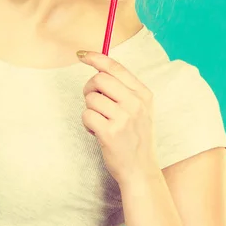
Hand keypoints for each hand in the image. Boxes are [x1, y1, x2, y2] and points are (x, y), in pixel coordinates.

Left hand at [78, 51, 159, 186]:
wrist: (140, 169)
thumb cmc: (135, 138)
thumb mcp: (140, 110)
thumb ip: (124, 90)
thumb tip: (99, 69)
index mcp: (144, 94)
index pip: (116, 67)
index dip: (96, 58)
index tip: (82, 55)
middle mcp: (135, 103)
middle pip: (100, 79)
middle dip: (90, 88)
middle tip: (93, 101)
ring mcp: (124, 118)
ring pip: (91, 98)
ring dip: (90, 110)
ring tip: (101, 122)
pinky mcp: (110, 133)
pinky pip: (87, 116)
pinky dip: (87, 124)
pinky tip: (97, 132)